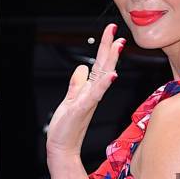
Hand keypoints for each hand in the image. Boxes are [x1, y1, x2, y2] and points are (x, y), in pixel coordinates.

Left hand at [46, 23, 124, 158]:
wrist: (62, 147)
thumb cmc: (66, 127)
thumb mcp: (70, 99)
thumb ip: (76, 84)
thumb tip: (82, 68)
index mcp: (90, 90)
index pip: (100, 65)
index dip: (105, 48)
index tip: (112, 33)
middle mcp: (93, 93)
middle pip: (104, 67)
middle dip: (109, 48)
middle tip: (116, 31)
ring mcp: (89, 100)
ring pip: (103, 77)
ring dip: (110, 61)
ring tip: (117, 46)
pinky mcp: (82, 108)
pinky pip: (95, 94)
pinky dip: (104, 84)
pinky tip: (111, 75)